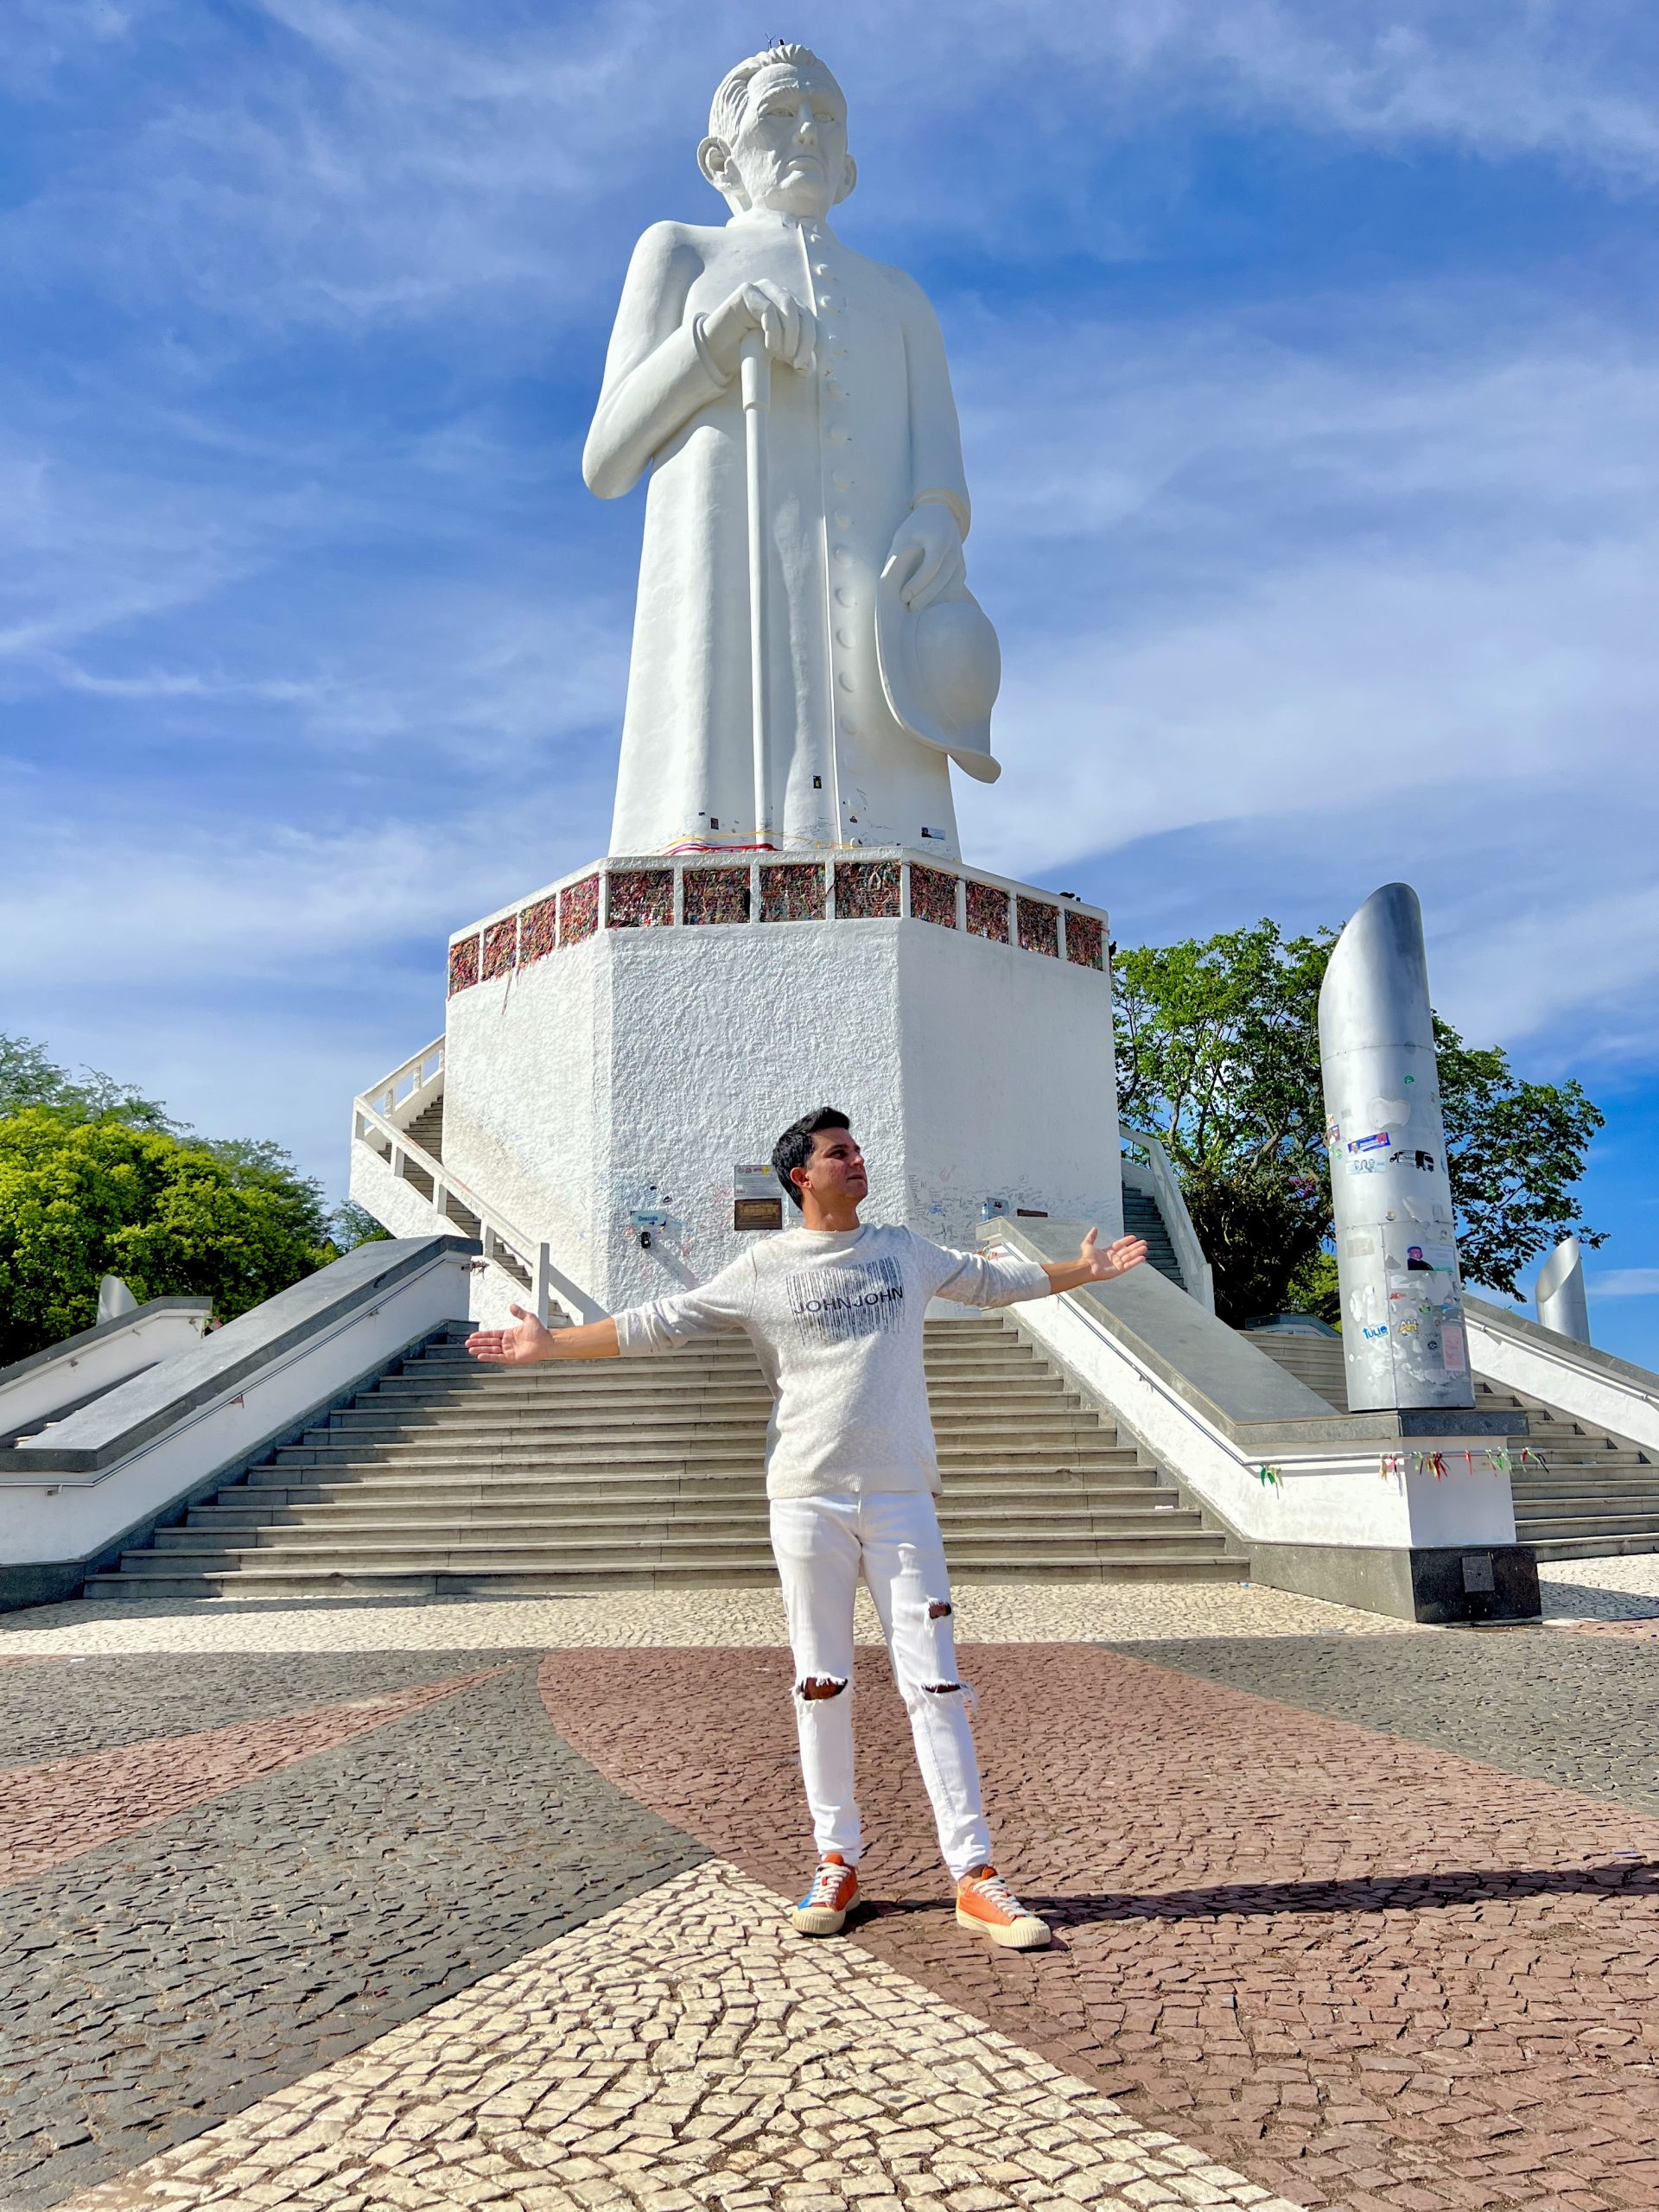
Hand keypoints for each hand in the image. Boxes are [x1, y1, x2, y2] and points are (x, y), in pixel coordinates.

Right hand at [466, 1303, 556, 1365]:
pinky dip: (489, 1357)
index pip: (492, 1334)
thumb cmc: (540, 1332)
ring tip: (470, 1350)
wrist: (547, 1342)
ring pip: (491, 1350)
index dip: (482, 1335)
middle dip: (478, 1343)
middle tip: (467, 1343)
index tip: (473, 1335)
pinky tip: (480, 1356)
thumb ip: (519, 1312)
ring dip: (481, 1349)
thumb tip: (511, 1305)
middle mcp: (507, 1343)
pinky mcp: (512, 1358)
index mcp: (509, 1334)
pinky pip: (498, 1357)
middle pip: (489, 1342)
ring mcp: (509, 1351)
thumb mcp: (528, 1318)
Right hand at [701, 281, 815, 378]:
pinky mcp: (747, 292)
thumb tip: (810, 367)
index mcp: (794, 312)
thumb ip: (794, 356)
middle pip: (806, 315)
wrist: (717, 350)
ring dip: (791, 335)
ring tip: (784, 355)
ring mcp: (764, 291)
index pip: (816, 324)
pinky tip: (769, 346)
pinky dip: (773, 329)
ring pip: (790, 307)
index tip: (817, 368)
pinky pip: (768, 308)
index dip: (820, 345)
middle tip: (799, 365)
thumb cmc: (748, 353)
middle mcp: (781, 297)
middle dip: (806, 342)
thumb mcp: (777, 356)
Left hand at [886, 503, 965, 610]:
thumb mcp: (903, 535)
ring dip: (936, 600)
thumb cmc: (917, 525)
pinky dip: (943, 597)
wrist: (942, 512)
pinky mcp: (961, 568)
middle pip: (942, 579)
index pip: (931, 567)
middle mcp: (954, 551)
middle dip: (926, 597)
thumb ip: (897, 555)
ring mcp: (960, 560)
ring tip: (919, 609)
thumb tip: (887, 582)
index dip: (917, 584)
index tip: (904, 596)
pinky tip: (930, 605)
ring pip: (952, 586)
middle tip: (911, 608)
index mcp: (940, 540)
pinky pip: (954, 586)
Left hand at [1077, 1228, 1147, 1282]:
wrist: (1086, 1267)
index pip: (1120, 1245)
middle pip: (1127, 1251)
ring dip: (1137, 1252)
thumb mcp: (1087, 1244)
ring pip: (1129, 1257)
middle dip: (1135, 1246)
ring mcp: (1117, 1264)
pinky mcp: (1119, 1270)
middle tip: (1144, 1242)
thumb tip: (1094, 1228)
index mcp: (1108, 1252)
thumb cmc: (1086, 1258)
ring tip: (1145, 1247)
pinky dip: (1136, 1261)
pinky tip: (1142, 1257)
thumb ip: (1091, 1236)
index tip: (1134, 1237)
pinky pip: (1129, 1265)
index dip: (1126, 1240)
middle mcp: (1113, 1258)